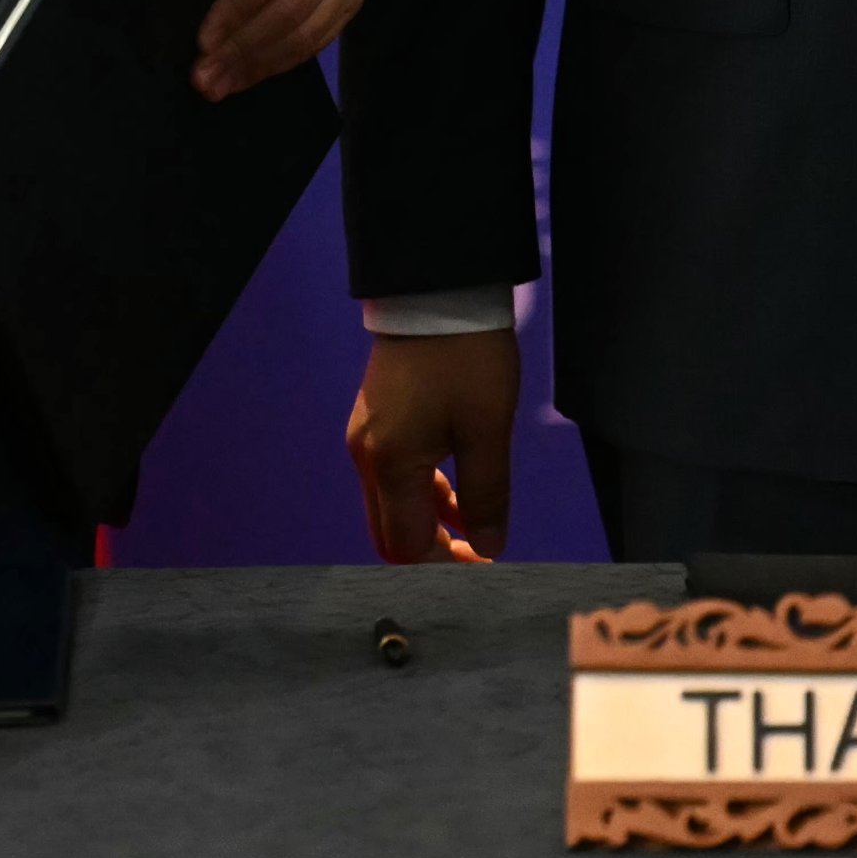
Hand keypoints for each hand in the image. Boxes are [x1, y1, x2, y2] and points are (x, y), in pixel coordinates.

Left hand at [194, 0, 362, 98]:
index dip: (235, 10)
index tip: (201, 41)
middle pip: (292, 7)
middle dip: (243, 47)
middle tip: (203, 77)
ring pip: (308, 32)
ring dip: (259, 64)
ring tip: (218, 84)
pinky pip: (318, 41)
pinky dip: (280, 62)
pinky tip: (247, 75)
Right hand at [346, 330, 518, 562]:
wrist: (439, 292)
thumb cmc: (467, 361)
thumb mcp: (488, 430)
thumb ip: (486, 494)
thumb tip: (489, 547)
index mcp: (391, 466)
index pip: (406, 545)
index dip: (444, 565)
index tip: (484, 562)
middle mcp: (367, 458)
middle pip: (390, 530)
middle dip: (432, 550)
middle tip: (478, 551)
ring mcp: (366, 437)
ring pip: (391, 503)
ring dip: (429, 520)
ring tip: (475, 523)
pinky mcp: (375, 419)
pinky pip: (393, 475)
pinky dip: (422, 491)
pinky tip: (456, 488)